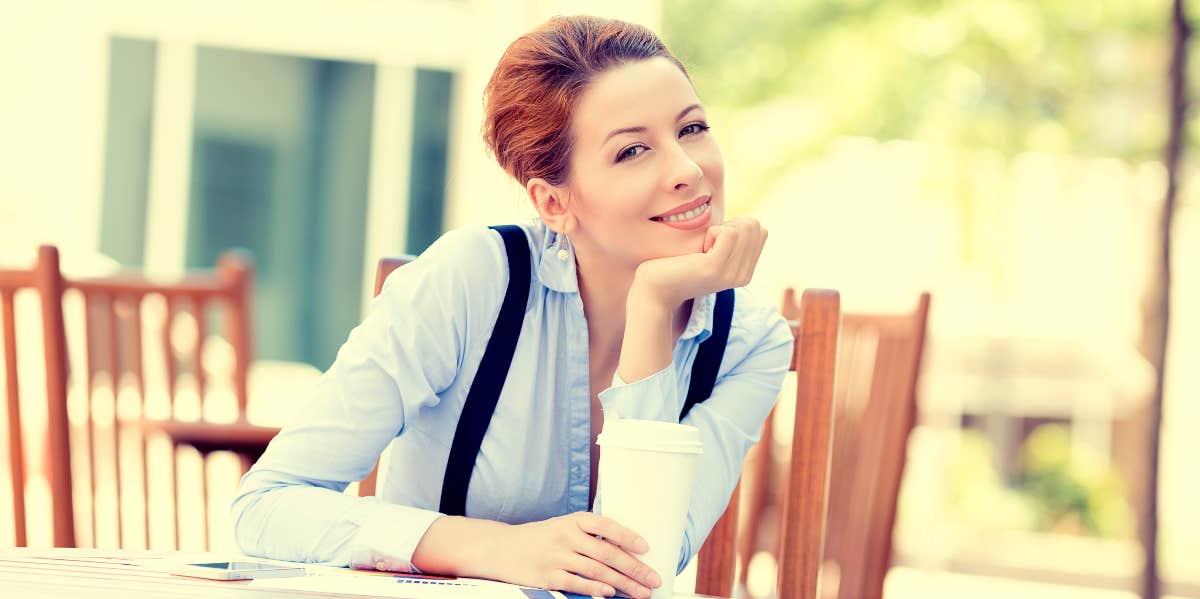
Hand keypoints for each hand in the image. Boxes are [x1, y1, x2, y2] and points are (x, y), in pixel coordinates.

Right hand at [480, 512, 660, 597]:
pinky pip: (576, 583)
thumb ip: (588, 535)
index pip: (606, 526)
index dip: (628, 536)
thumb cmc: (539, 539)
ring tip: (641, 593)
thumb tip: (625, 551)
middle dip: (634, 568)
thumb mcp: (562, 527)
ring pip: (597, 570)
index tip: (647, 549)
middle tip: (653, 580)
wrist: (501, 548)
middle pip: (607, 552)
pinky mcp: (547, 576)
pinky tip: (610, 594)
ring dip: (623, 583)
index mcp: (573, 521)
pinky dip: (595, 588)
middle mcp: (566, 536)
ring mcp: (556, 556)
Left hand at [632, 217, 767, 307]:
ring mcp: (731, 274)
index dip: (737, 226)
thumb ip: (733, 243)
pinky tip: (699, 250)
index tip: (715, 242)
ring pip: (743, 227)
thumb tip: (750, 222)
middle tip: (707, 244)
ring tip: (702, 248)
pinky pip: (728, 233)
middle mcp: (743, 276)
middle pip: (754, 226)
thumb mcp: (712, 254)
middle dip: (730, 224)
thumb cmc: (679, 264)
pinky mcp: (715, 268)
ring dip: (719, 229)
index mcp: (745, 273)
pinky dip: (711, 232)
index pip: (761, 230)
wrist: (655, 289)